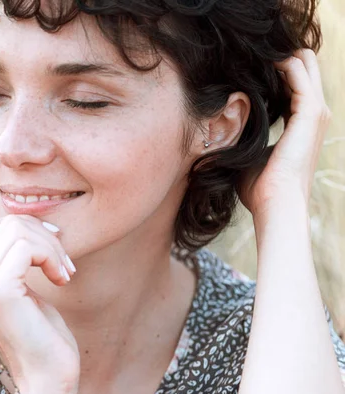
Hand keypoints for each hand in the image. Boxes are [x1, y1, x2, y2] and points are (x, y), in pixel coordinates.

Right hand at [0, 215, 79, 393]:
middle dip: (44, 234)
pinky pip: (25, 247)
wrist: (46, 377)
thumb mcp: (30, 289)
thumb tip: (35, 226)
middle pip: (8, 222)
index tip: (55, 249)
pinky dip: (50, 256)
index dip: (30, 227)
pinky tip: (61, 278)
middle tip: (64, 263)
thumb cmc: (45, 336)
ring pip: (17, 229)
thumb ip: (22, 261)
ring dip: (51, 246)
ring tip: (64, 272)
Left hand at [237, 49, 331, 215]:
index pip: (293, 86)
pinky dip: (281, 62)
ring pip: (304, 65)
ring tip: (251, 52)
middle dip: (277, 57)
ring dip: (278, 55)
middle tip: (248, 54)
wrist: (275, 203)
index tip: (244, 65)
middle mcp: (313, 115)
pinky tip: (259, 60)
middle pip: (304, 68)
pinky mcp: (310, 113)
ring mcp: (315, 113)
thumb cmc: (259, 188)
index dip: (272, 72)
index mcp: (301, 125)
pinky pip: (299, 74)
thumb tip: (215, 135)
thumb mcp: (249, 155)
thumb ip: (243, 138)